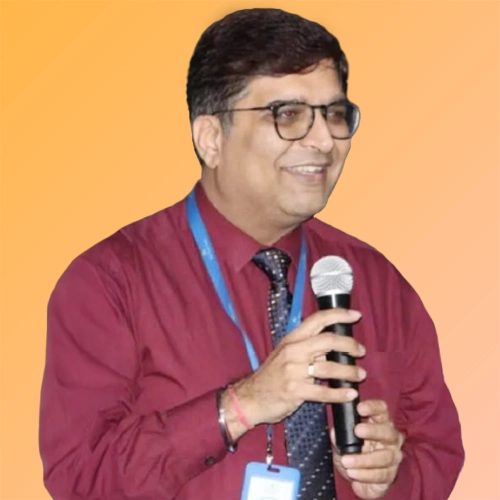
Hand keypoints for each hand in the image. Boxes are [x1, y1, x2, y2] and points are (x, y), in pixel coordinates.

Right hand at [224, 308, 365, 439]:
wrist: (250, 397)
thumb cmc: (272, 375)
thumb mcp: (286, 354)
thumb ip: (308, 348)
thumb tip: (333, 345)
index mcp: (292, 339)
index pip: (317, 320)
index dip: (339, 315)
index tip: (355, 315)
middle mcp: (293, 351)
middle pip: (328, 340)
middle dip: (349, 344)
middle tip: (361, 351)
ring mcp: (293, 371)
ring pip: (329, 368)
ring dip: (349, 372)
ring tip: (360, 375)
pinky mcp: (294, 391)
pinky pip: (323, 392)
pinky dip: (339, 394)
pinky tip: (350, 394)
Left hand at [331, 399, 404, 498]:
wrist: (357, 476)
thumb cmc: (353, 450)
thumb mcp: (343, 441)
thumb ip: (340, 436)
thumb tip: (334, 433)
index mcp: (380, 422)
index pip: (381, 409)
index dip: (372, 407)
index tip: (359, 408)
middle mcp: (391, 437)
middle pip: (387, 432)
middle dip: (372, 431)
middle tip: (357, 431)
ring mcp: (393, 456)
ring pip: (384, 457)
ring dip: (364, 460)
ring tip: (346, 461)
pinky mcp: (391, 474)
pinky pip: (381, 475)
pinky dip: (365, 475)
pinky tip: (353, 474)